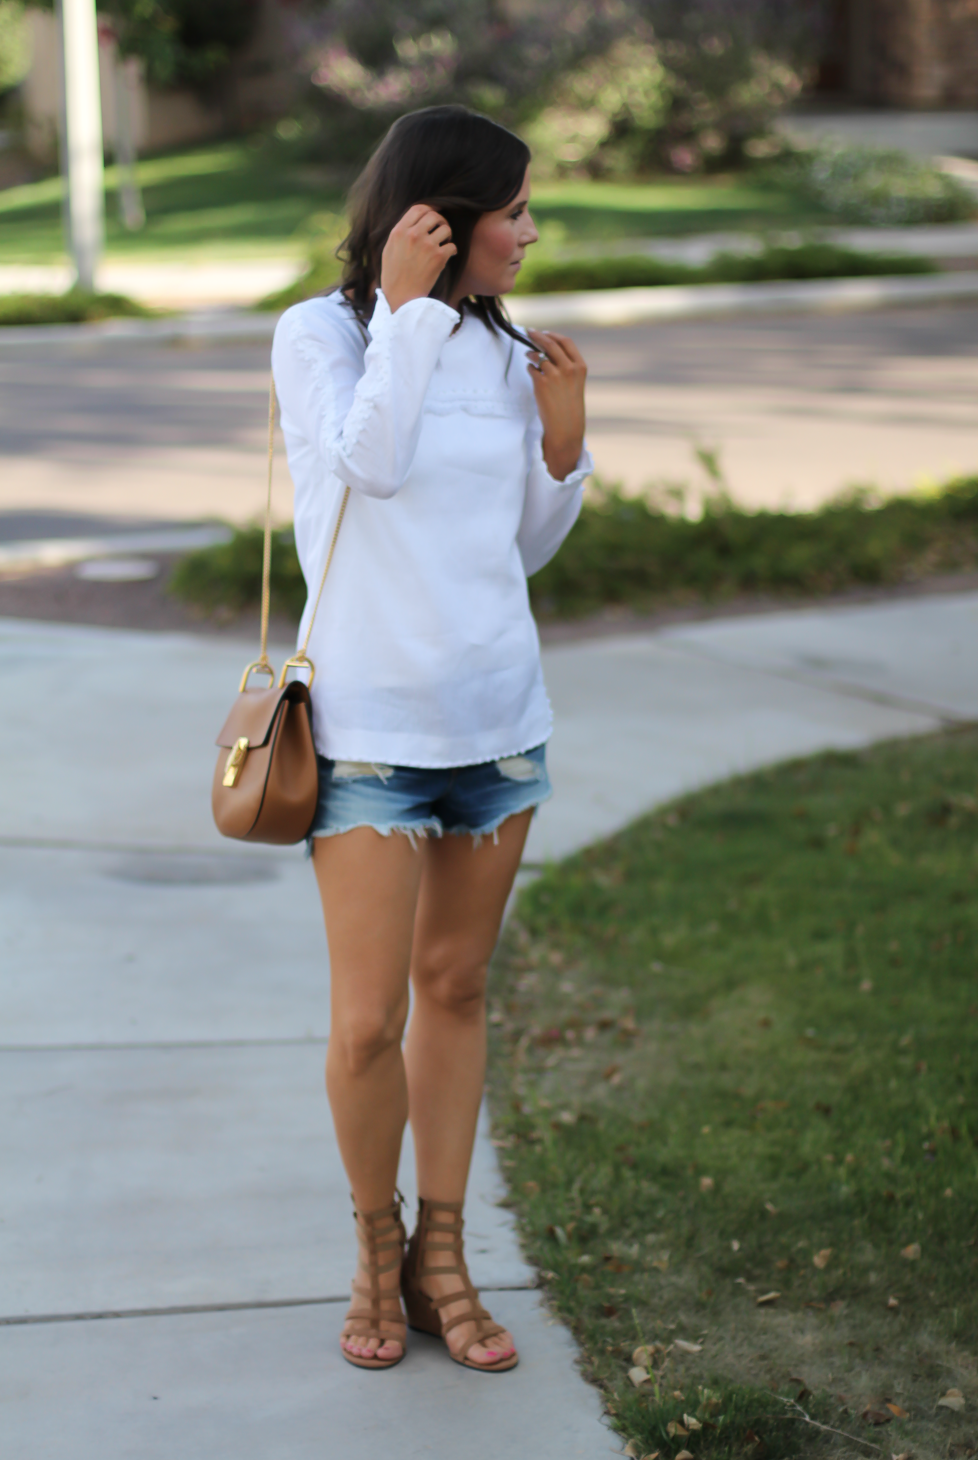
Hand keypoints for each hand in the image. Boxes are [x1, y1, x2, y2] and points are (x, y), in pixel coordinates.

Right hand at [380, 204, 456, 312]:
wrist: (401, 297)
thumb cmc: (393, 276)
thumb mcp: (389, 249)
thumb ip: (400, 233)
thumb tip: (414, 221)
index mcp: (399, 231)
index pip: (418, 208)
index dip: (429, 209)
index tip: (434, 213)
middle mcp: (413, 235)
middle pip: (434, 215)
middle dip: (440, 221)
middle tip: (441, 229)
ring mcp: (427, 245)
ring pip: (446, 228)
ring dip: (447, 235)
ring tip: (444, 243)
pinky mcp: (438, 258)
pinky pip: (452, 246)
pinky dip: (451, 251)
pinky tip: (447, 256)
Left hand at [526, 329, 586, 480]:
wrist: (565, 427)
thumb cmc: (569, 407)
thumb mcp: (575, 383)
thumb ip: (566, 367)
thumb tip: (546, 351)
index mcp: (580, 367)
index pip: (566, 342)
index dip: (553, 335)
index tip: (544, 333)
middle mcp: (569, 368)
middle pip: (550, 344)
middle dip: (537, 336)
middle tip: (529, 332)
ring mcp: (554, 375)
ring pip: (538, 355)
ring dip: (531, 354)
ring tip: (528, 355)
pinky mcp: (541, 383)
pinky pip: (531, 368)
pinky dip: (530, 368)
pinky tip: (531, 371)